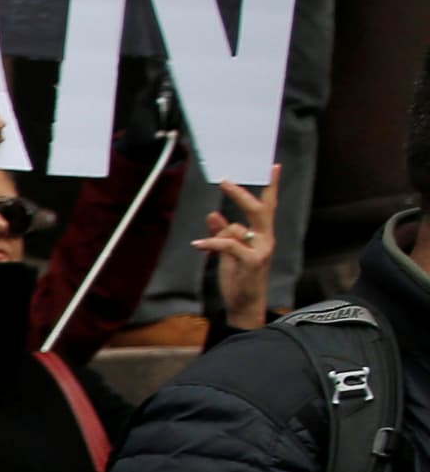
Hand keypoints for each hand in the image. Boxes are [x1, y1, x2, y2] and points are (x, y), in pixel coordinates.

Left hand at [197, 163, 280, 331]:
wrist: (245, 305)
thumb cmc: (239, 278)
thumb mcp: (228, 253)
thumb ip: (223, 234)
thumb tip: (213, 215)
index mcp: (263, 235)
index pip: (269, 206)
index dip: (271, 187)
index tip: (273, 167)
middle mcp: (266, 240)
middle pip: (260, 210)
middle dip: (242, 195)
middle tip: (226, 181)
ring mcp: (261, 251)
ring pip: (239, 228)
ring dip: (218, 233)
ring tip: (206, 241)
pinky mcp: (251, 262)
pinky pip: (229, 245)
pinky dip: (211, 243)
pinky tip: (197, 245)